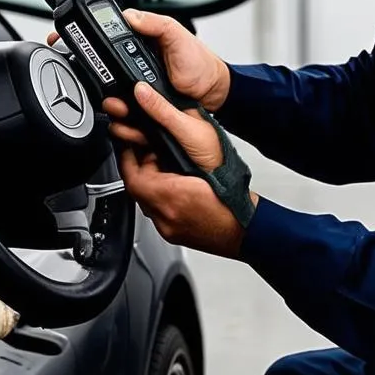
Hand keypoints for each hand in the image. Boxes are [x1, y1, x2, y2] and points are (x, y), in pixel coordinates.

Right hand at [48, 8, 230, 110]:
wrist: (211, 93)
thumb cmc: (199, 63)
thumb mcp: (178, 35)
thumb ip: (156, 23)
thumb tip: (130, 16)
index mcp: (139, 38)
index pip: (106, 33)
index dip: (85, 35)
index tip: (67, 37)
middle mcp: (132, 59)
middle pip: (99, 62)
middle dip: (85, 67)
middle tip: (76, 68)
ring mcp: (133, 80)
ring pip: (106, 86)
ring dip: (103, 91)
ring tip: (106, 96)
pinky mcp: (138, 100)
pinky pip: (120, 103)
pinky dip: (115, 107)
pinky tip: (116, 109)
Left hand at [107, 82, 256, 257]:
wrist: (248, 229)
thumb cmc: (234, 198)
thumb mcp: (205, 163)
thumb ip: (177, 153)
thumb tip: (159, 141)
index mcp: (171, 197)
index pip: (133, 175)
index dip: (127, 156)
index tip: (128, 143)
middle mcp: (165, 216)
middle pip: (138, 188)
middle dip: (138, 168)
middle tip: (146, 151)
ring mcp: (168, 228)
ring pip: (146, 200)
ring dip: (148, 182)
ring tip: (160, 165)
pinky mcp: (174, 234)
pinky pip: (156, 212)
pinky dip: (158, 197)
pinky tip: (171, 186)